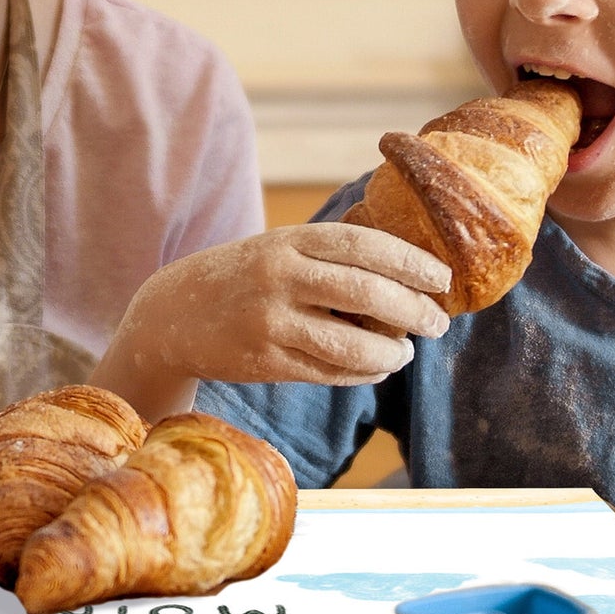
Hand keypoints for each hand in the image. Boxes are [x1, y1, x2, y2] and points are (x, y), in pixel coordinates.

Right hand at [91, 223, 451, 418]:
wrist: (173, 311)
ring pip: (349, 343)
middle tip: (437, 322)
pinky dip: (361, 373)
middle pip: (365, 292)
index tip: (441, 278)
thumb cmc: (244, 276)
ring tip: (406, 353)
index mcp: (288, 240)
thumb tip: (407, 276)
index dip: (409, 261)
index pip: (363, 244)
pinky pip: (328, 372)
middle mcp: (279, 276)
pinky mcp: (264, 361)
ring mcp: (270, 321)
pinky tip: (376, 368)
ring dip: (390, 352)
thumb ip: (329, 256)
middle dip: (412, 309)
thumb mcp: (279, 248)